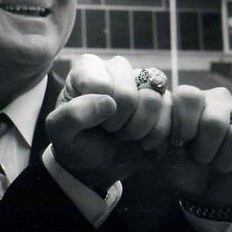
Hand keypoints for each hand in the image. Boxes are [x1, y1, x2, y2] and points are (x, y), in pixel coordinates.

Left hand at [46, 54, 171, 194]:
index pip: (100, 86)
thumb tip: (107, 103)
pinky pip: (171, 111)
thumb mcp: (59, 133)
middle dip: (117, 123)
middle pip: (127, 95)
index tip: (89, 122)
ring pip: (153, 100)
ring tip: (124, 133)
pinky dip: (156, 134)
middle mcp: (116, 67)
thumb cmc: (75, 142)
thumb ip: (71, 115)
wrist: (97, 163)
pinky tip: (142, 138)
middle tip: (108, 129)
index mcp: (87, 67)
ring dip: (137, 129)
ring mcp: (143, 81)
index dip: (97, 113)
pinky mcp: (164, 98)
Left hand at [159, 86, 231, 206]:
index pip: (188, 96)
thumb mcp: (161, 155)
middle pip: (215, 122)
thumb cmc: (183, 166)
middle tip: (202, 158)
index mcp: (191, 100)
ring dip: (225, 160)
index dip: (184, 124)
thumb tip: (153, 129)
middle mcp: (219, 99)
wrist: (211, 190)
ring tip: (219, 163)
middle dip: (205, 150)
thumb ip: (154, 137)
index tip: (180, 143)